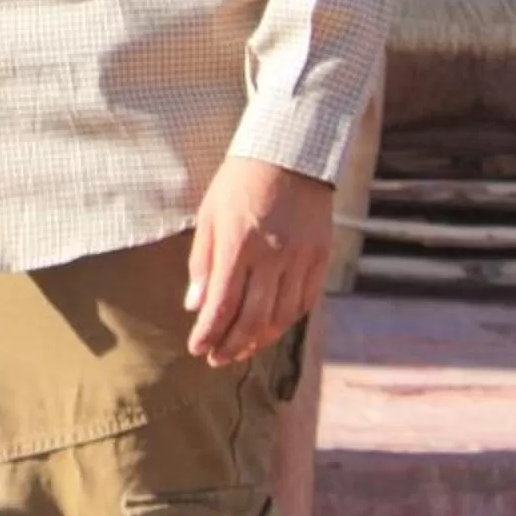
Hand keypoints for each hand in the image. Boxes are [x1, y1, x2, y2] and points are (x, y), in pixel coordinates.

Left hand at [184, 156, 334, 366]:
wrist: (290, 156)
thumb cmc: (239, 183)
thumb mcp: (209, 215)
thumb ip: (202, 262)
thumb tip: (195, 305)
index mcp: (239, 245)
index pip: (222, 303)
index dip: (209, 332)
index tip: (196, 348)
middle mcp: (272, 257)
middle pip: (252, 317)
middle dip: (231, 344)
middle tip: (215, 359)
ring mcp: (300, 260)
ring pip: (281, 316)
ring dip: (258, 340)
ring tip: (239, 350)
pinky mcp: (320, 259)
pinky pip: (304, 302)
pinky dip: (285, 322)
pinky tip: (269, 330)